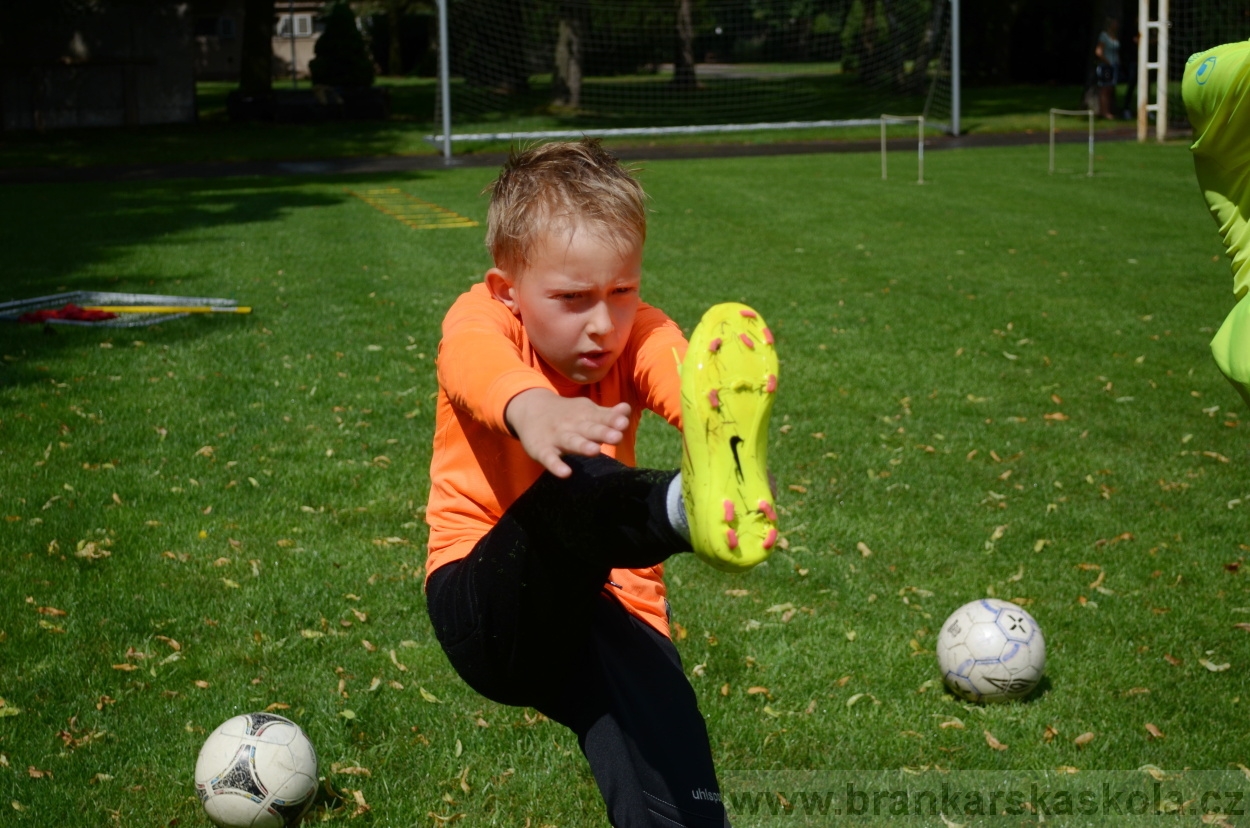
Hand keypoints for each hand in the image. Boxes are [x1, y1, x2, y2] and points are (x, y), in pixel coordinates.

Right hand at [505, 389, 630, 477]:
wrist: (530, 409)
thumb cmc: (568, 414)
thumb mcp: (587, 411)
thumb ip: (607, 414)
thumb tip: (627, 409)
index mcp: (585, 415)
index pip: (601, 417)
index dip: (613, 420)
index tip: (623, 423)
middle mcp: (572, 425)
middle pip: (589, 429)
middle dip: (602, 432)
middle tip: (617, 437)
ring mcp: (557, 437)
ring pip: (571, 442)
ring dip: (582, 446)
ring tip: (595, 450)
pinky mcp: (542, 449)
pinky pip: (549, 458)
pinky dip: (556, 466)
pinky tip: (565, 473)